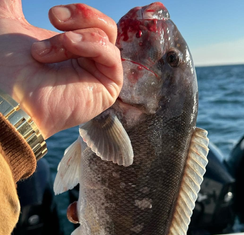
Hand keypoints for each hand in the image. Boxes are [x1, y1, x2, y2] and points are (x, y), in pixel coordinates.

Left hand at [0, 1, 122, 138]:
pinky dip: (92, 44)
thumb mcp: (10, 23)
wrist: (10, 97)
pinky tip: (70, 45)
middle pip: (105, 28)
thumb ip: (13, 2)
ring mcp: (99, 76)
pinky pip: (112, 57)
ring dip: (74, 38)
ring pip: (106, 39)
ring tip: (45, 51)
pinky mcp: (108, 89)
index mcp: (71, 48)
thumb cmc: (6, 67)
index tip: (51, 14)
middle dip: (81, 16)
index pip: (91, 22)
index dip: (78, 12)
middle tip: (53, 17)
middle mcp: (88, 62)